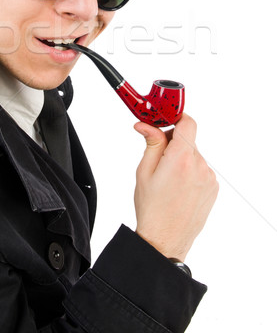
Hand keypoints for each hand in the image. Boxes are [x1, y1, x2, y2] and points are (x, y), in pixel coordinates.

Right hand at [134, 113, 217, 261]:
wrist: (165, 239)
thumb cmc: (152, 208)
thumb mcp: (144, 171)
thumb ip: (151, 143)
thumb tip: (146, 125)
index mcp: (181, 158)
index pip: (188, 122)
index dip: (176, 118)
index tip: (166, 121)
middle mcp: (199, 165)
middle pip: (188, 140)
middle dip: (173, 143)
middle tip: (158, 158)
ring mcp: (209, 177)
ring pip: (194, 156)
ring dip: (181, 159)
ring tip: (167, 180)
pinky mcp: (213, 188)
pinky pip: (200, 170)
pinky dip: (189, 172)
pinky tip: (177, 188)